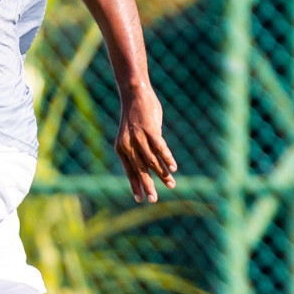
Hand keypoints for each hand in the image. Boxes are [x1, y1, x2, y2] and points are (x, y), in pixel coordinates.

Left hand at [116, 88, 176, 203]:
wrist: (133, 93)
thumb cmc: (135, 115)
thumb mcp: (133, 134)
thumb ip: (141, 149)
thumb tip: (154, 162)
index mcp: (121, 148)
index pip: (129, 171)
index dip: (135, 185)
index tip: (140, 199)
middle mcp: (127, 145)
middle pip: (139, 169)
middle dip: (147, 186)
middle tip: (153, 200)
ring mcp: (138, 137)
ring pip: (152, 161)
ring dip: (162, 174)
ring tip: (171, 185)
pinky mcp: (150, 129)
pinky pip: (160, 148)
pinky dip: (167, 158)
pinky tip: (173, 168)